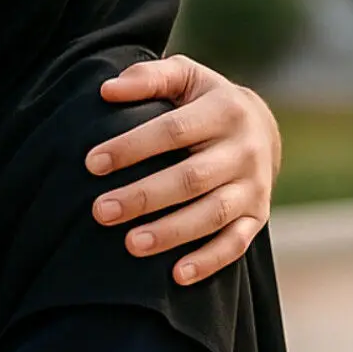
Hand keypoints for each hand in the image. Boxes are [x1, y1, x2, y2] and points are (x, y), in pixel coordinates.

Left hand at [85, 55, 281, 285]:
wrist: (261, 126)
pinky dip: (209, 260)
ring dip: (171, 232)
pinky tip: (177, 275)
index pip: (173, 131)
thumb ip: (148, 77)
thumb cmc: (203, 100)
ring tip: (130, 245)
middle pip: (191, 178)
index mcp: (224, 111)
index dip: (132, 147)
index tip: (91, 163)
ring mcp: (254, 186)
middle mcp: (244, 150)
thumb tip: (107, 90)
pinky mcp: (258, 215)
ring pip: (213, 215)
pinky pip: (236, 243)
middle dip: (144, 197)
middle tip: (100, 211)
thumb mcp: (184, 76)